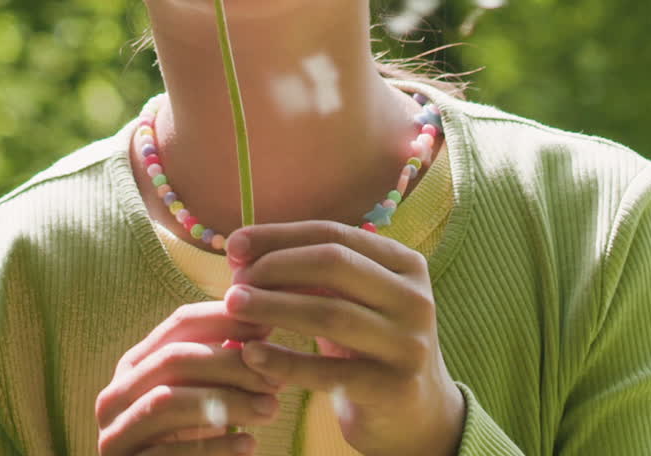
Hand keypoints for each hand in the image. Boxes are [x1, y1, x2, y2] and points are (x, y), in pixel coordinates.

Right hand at [95, 302, 278, 454]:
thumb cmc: (188, 435)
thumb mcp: (201, 393)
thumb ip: (222, 361)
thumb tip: (265, 323)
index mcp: (135, 364)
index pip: (181, 322)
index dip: (225, 320)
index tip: (268, 328)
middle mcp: (115, 393)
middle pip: (173, 359)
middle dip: (229, 364)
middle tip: (276, 378)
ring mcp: (114, 432)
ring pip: (167, 402)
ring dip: (225, 403)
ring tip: (270, 410)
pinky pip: (166, 451)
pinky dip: (212, 448)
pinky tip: (248, 445)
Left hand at [224, 221, 464, 455]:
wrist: (417, 415)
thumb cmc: (370, 344)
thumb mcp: (354, 300)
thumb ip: (312, 272)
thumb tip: (242, 248)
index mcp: (405, 263)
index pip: (334, 234)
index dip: (281, 235)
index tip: (235, 245)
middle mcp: (414, 297)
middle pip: (334, 265)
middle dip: (276, 267)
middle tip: (235, 282)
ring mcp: (408, 343)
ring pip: (330, 313)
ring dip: (273, 306)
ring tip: (233, 307)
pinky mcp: (392, 388)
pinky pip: (328, 371)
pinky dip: (284, 361)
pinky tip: (251, 355)